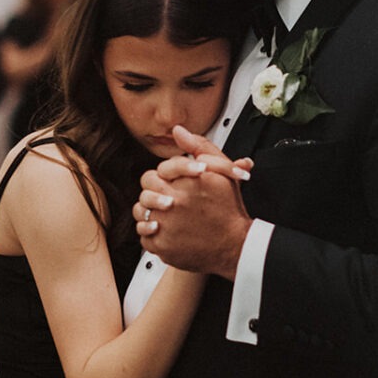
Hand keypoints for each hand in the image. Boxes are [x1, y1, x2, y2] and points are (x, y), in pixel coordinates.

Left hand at [133, 125, 253, 279]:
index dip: (163, 180)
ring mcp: (165, 226)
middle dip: (155, 196)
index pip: (155, 174)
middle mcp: (172, 203)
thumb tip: (177, 131)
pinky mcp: (162, 246)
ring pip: (141, 214)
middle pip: (145, 193)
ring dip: (151, 214)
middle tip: (169, 202)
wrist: (235, 245)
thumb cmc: (229, 208)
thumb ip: (199, 147)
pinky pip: (144, 236)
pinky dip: (153, 234)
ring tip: (167, 217)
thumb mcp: (221, 171)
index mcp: (183, 182)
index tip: (174, 187)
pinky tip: (167, 232)